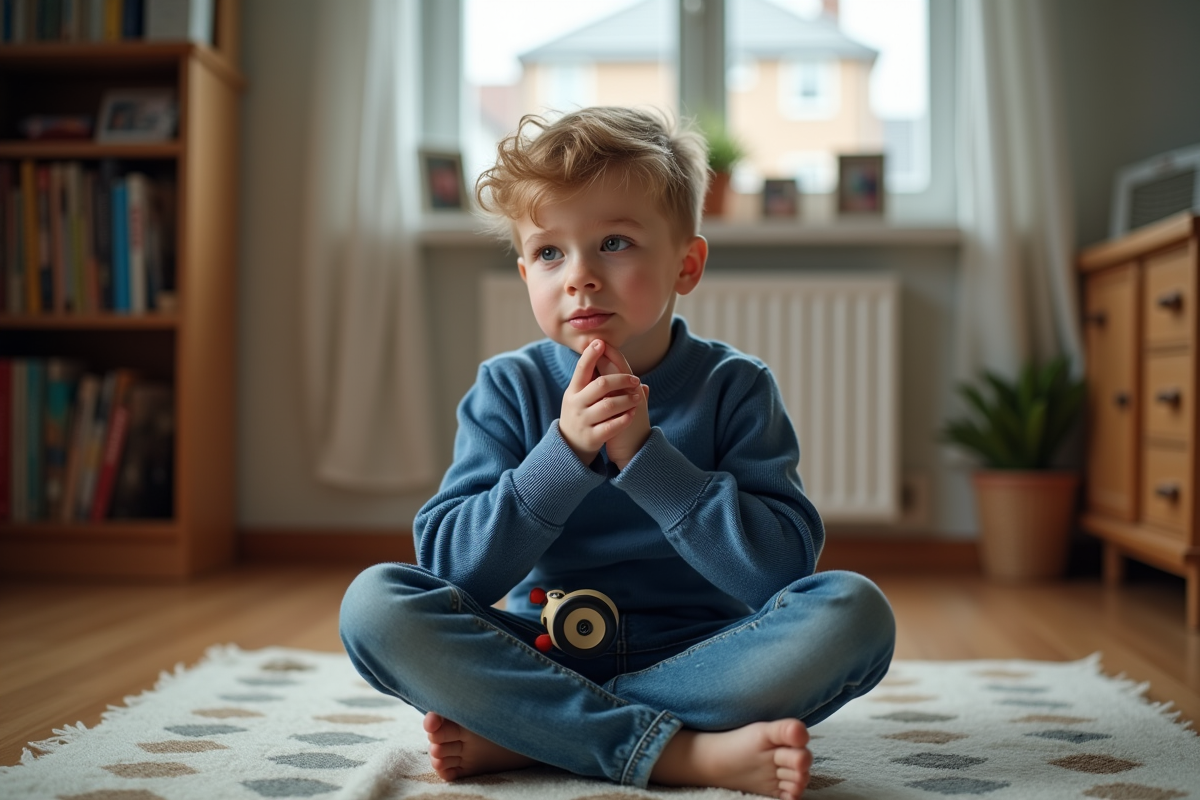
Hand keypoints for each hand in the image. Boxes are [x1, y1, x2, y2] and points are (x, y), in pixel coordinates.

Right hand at [559, 339, 644, 465]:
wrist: (570, 446)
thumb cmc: (580, 413)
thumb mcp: (578, 396)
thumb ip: (591, 378)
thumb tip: (605, 351)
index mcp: (573, 391)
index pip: (581, 369)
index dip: (590, 355)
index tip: (600, 342)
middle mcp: (576, 404)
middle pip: (600, 385)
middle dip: (621, 379)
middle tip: (635, 379)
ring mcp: (583, 421)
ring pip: (609, 405)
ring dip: (627, 399)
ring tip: (637, 396)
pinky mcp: (592, 437)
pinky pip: (611, 426)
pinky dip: (624, 418)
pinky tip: (633, 413)